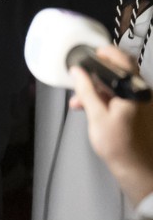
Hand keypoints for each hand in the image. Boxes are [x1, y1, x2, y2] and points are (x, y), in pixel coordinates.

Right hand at [70, 44, 152, 206]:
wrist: (137, 167)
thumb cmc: (119, 145)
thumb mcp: (96, 116)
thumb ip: (87, 91)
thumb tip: (77, 72)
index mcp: (134, 91)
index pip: (123, 61)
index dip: (107, 53)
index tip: (91, 53)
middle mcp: (141, 93)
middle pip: (120, 73)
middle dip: (97, 75)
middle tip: (81, 77)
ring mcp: (141, 102)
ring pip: (118, 86)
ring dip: (98, 89)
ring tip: (80, 101)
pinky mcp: (139, 111)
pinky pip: (120, 97)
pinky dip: (105, 99)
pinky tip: (90, 108)